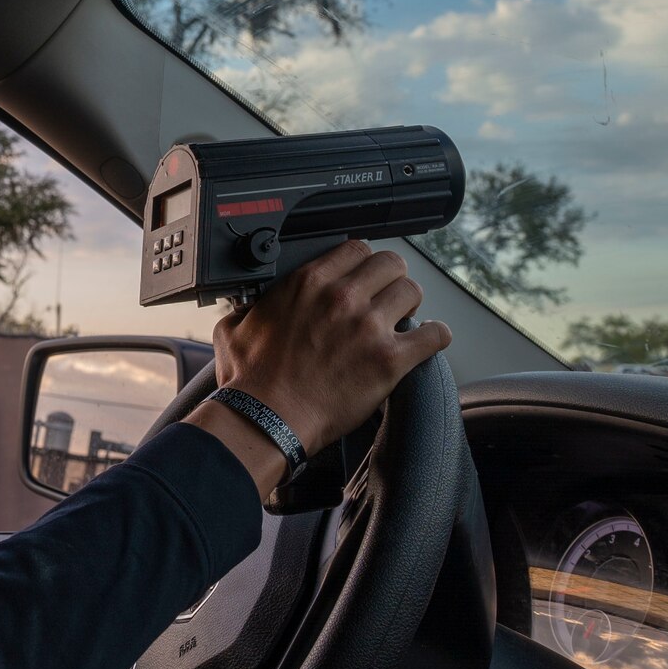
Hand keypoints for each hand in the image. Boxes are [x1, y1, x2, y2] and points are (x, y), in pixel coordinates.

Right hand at [185, 240, 451, 496]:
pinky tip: (424, 342)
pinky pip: (434, 334)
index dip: (363, 264)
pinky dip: (434, 336)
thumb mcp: (233, 329)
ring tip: (401, 322)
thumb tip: (248, 307)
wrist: (266, 420)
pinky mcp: (389, 360)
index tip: (363, 279)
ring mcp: (368, 327)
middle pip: (391, 264)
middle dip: (390, 280)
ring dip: (410, 307)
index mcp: (307, 282)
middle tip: (385, 300)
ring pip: (413, 292)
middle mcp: (341, 297)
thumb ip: (248, 308)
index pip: (356, 248)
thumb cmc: (249, 381)